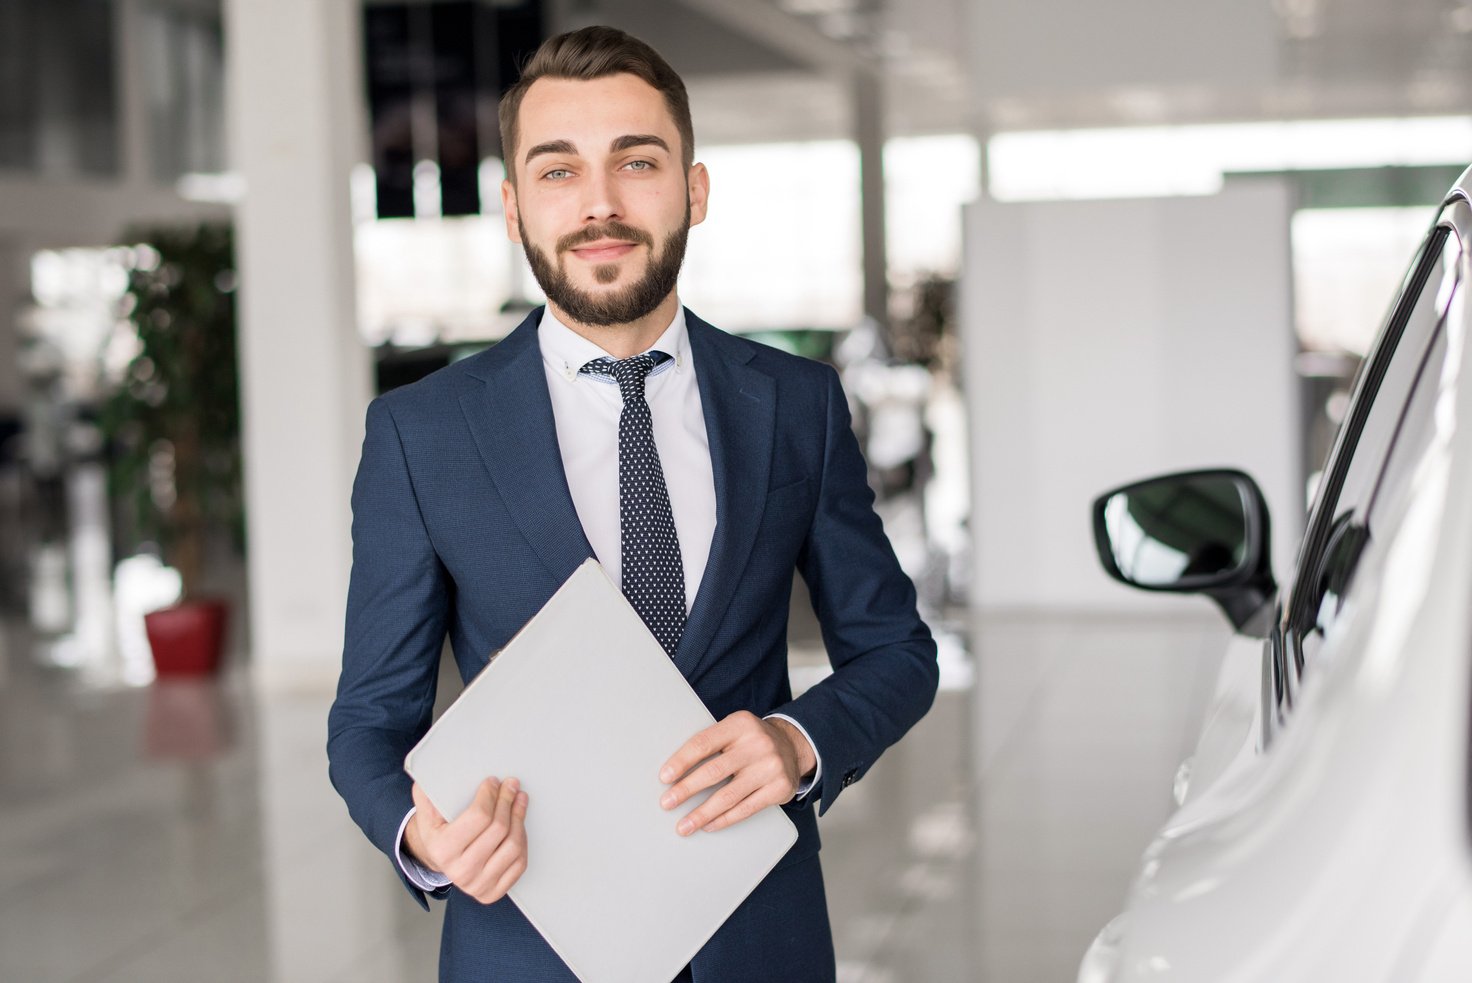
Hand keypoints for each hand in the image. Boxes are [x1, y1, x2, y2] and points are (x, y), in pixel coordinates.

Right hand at [405, 777, 528, 903]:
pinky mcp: (493, 892)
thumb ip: (427, 794)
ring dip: (519, 818)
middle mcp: (460, 872)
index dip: (490, 794)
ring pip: (513, 845)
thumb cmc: (438, 832)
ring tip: (519, 801)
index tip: (493, 781)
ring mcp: (478, 885)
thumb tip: (429, 777)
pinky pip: (519, 864)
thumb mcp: (427, 813)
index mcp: (442, 850)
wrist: (441, 861)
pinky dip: (523, 840)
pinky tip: (518, 825)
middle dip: (507, 800)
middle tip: (511, 785)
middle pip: (498, 829)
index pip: (479, 816)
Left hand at [658, 712, 815, 835]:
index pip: (704, 743)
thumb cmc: (752, 741)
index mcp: (740, 724)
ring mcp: (770, 767)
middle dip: (686, 790)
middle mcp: (757, 744)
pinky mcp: (780, 788)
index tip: (664, 777)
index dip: (681, 761)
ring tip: (684, 825)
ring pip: (728, 796)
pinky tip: (709, 825)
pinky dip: (724, 820)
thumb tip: (674, 773)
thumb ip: (712, 743)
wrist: (793, 746)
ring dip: (702, 814)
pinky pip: (746, 809)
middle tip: (667, 803)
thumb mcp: (735, 730)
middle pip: (714, 771)